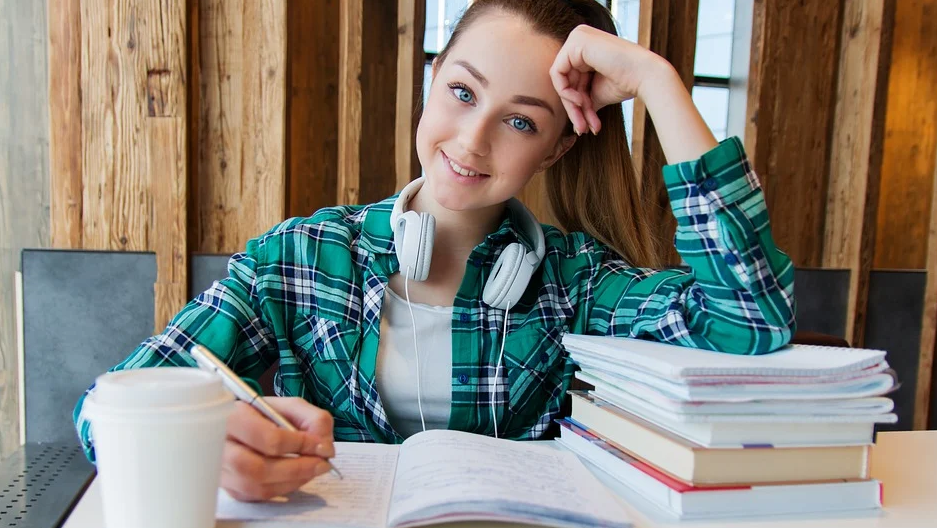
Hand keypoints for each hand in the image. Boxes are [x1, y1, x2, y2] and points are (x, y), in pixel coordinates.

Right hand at [221, 397, 335, 501]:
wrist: (238, 425)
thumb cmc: (263, 414)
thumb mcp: (289, 406)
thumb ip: (312, 419)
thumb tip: (324, 447)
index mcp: (232, 418)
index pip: (268, 438)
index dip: (300, 445)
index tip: (322, 446)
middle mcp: (219, 447)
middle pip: (257, 469)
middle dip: (297, 469)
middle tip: (322, 464)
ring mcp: (221, 470)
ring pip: (257, 487)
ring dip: (292, 481)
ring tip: (311, 469)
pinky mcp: (229, 487)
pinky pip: (257, 496)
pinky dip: (283, 488)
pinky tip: (295, 476)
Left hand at [549, 24, 672, 135]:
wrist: (646, 77)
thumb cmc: (626, 83)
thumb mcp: (597, 93)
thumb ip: (581, 100)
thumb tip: (575, 124)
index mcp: (585, 46)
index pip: (570, 79)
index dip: (576, 104)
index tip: (586, 125)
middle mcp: (579, 37)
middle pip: (565, 80)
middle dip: (574, 108)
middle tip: (583, 129)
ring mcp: (577, 37)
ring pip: (560, 79)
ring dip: (572, 105)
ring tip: (585, 122)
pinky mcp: (576, 42)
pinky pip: (557, 73)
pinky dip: (565, 92)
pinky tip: (581, 102)